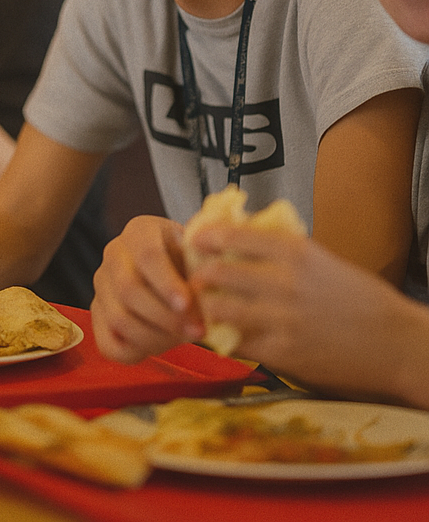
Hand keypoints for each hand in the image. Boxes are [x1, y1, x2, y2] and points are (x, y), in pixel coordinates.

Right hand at [90, 215, 204, 362]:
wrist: (179, 273)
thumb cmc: (192, 263)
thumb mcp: (200, 255)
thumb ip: (202, 268)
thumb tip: (204, 290)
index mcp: (139, 231)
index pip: (147, 256)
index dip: (167, 283)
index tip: (187, 305)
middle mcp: (114, 253)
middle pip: (128, 289)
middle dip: (166, 316)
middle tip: (198, 331)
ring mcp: (102, 285)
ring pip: (119, 318)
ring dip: (155, 336)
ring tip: (183, 338)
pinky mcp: (97, 315)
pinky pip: (109, 344)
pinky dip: (136, 351)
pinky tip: (161, 344)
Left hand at [189, 224, 420, 396]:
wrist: (397, 343)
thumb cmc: (360, 298)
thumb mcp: (321, 259)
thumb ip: (281, 248)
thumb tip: (240, 235)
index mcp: (295, 252)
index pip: (232, 236)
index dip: (204, 238)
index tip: (193, 241)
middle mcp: (284, 282)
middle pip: (217, 272)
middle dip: (197, 275)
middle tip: (191, 278)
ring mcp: (281, 319)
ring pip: (219, 309)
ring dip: (205, 307)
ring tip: (202, 307)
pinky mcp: (283, 353)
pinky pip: (236, 343)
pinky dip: (223, 338)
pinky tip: (221, 335)